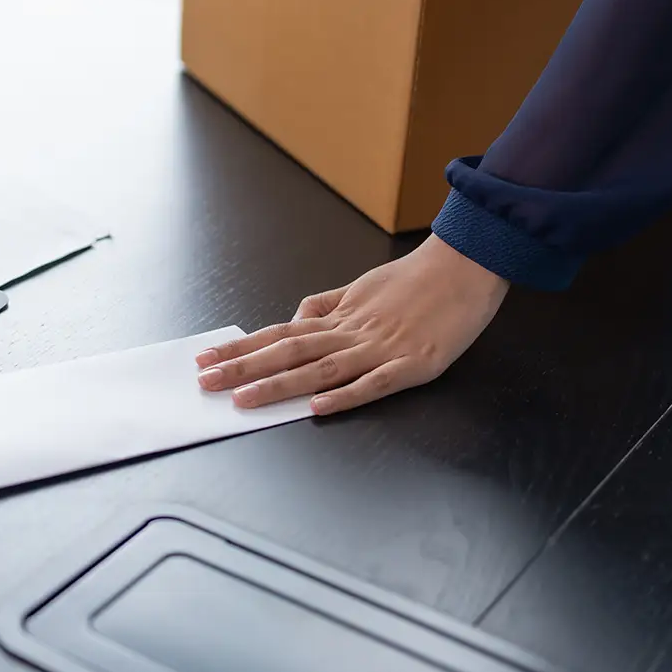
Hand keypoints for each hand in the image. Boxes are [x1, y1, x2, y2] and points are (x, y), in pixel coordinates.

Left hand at [195, 234, 509, 415]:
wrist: (465, 265)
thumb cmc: (415, 278)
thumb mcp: (362, 286)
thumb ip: (327, 303)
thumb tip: (294, 316)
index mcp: (339, 317)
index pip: (278, 333)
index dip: (241, 348)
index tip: (207, 359)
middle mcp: (351, 333)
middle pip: (288, 352)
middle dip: (243, 369)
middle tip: (206, 382)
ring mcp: (381, 349)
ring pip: (320, 369)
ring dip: (279, 385)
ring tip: (244, 399)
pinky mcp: (413, 364)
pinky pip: (375, 383)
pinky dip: (346, 394)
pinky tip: (320, 406)